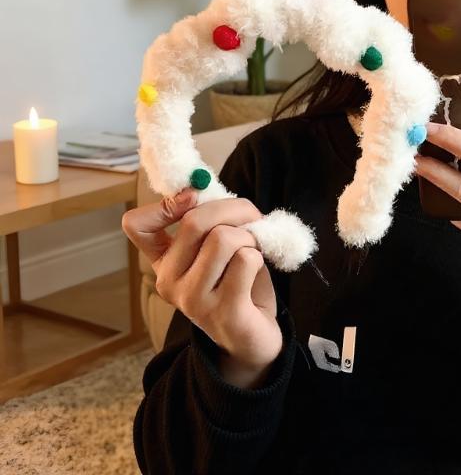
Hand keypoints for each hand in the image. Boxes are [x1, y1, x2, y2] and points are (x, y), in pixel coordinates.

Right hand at [122, 189, 282, 374]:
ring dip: (250, 236)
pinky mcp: (224, 312)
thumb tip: (203, 185)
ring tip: (254, 250)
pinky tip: (256, 272)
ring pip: (224, 238)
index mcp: (164, 261)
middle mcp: (169, 281)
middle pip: (195, 221)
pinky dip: (260, 256)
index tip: (194, 198)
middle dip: (234, 209)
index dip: (165, 203)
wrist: (253, 339)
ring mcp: (193, 300)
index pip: (135, 224)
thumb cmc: (238, 283)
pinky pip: (246, 260)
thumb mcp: (217, 246)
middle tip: (252, 217)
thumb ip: (209, 220)